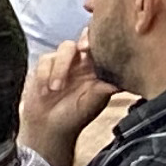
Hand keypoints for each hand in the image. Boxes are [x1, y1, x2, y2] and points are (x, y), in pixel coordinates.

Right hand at [19, 40, 110, 165]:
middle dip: (83, 40)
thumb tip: (120, 82)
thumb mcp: (93, 102)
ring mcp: (64, 63)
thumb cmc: (74, 116)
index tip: (97, 50)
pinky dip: (44, 75)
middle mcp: (83, 62)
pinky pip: (45, 60)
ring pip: (65, 48)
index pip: (103, 47)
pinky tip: (45, 91)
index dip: (102, 42)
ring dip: (61, 67)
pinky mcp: (45, 66)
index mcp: (98, 69)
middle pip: (84, 38)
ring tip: (56, 88)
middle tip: (82, 49)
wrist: (48, 127)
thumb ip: (104, 89)